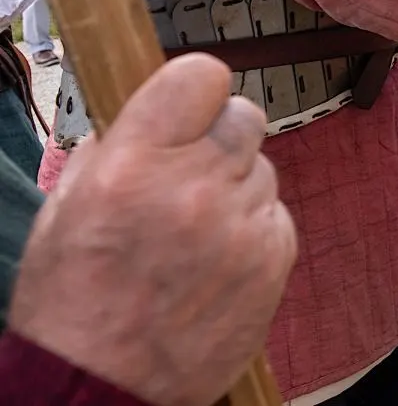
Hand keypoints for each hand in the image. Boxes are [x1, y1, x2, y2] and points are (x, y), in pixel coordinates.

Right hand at [9, 54, 296, 405]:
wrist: (100, 386)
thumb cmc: (73, 301)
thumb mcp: (68, 208)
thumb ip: (116, 147)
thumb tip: (155, 108)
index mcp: (134, 167)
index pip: (201, 76)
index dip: (196, 90)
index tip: (188, 107)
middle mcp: (194, 189)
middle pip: (245, 118)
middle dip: (220, 138)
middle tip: (193, 173)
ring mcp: (241, 226)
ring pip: (263, 169)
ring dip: (236, 189)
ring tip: (195, 234)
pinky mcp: (275, 259)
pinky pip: (277, 215)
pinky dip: (254, 231)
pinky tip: (217, 263)